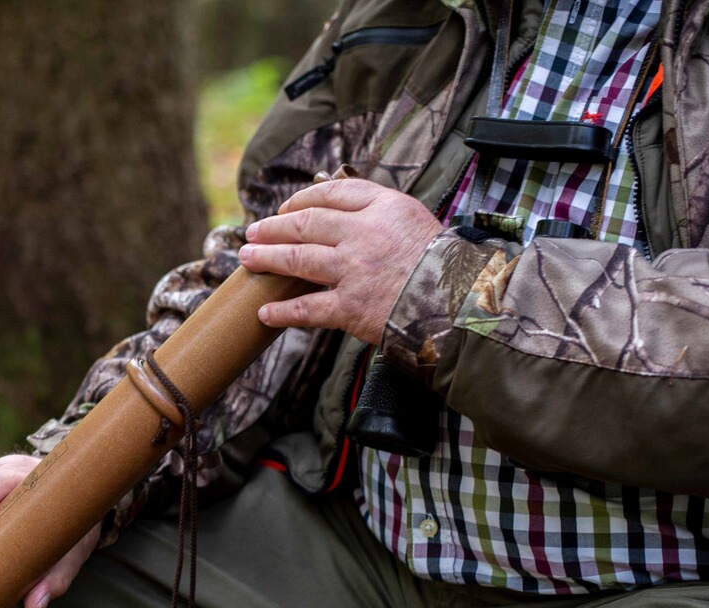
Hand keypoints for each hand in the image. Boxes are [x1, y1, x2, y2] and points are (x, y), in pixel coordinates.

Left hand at [238, 178, 441, 344]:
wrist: (461, 303)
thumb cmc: (445, 264)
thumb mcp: (416, 220)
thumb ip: (381, 210)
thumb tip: (343, 203)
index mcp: (383, 206)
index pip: (331, 194)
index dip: (301, 200)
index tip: (286, 208)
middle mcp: (363, 234)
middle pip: (306, 223)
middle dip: (274, 227)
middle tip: (253, 231)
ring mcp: (354, 271)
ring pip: (299, 259)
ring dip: (268, 259)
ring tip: (247, 259)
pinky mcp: (350, 307)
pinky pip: (307, 309)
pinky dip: (282, 312)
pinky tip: (264, 312)